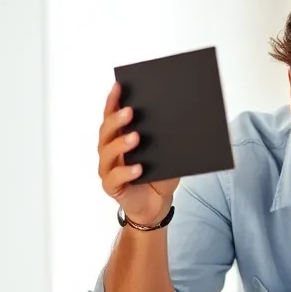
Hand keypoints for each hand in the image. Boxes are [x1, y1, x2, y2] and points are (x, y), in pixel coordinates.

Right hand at [97, 82, 177, 225]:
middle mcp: (109, 150)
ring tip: (135, 137)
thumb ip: (168, 138)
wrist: (157, 205)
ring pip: (107, 153)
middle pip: (106, 131)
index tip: (119, 86)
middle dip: (117, 119)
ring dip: (120, 144)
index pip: (112, 115)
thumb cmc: (159, 175)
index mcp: (119, 137)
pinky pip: (115, 178)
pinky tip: (138, 168)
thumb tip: (184, 117)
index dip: (113, 100)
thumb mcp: (167, 154)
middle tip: (130, 111)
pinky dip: (126, 172)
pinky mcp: (112, 186)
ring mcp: (108, 168)